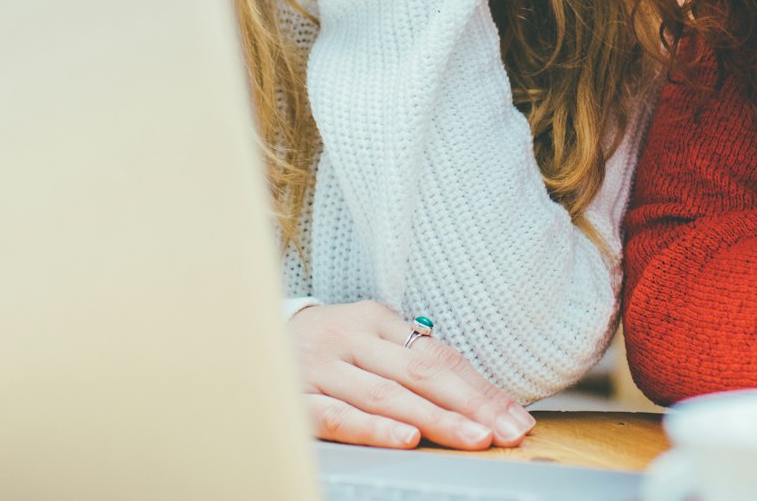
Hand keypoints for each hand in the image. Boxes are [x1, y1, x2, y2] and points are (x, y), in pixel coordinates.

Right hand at [290, 301, 535, 449]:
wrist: (242, 336)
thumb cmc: (323, 349)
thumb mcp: (366, 340)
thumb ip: (410, 361)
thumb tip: (477, 398)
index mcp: (374, 318)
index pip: (439, 356)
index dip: (481, 388)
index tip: (515, 417)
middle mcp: (348, 337)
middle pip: (421, 372)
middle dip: (470, 405)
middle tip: (506, 431)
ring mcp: (318, 367)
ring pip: (385, 395)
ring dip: (434, 420)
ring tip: (472, 438)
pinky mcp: (293, 397)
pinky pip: (337, 415)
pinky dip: (372, 428)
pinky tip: (404, 439)